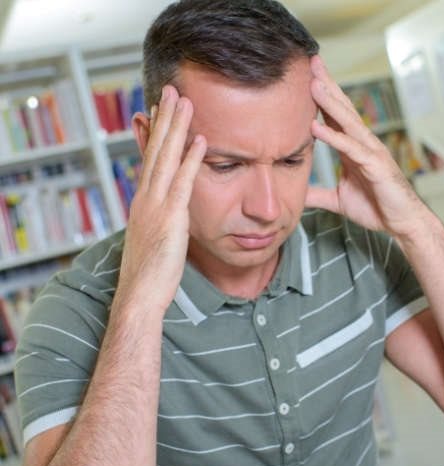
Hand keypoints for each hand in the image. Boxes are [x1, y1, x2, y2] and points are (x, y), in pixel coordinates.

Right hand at [117, 85, 206, 313]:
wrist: (140, 294)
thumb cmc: (150, 273)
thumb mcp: (154, 240)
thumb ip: (162, 220)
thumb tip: (171, 213)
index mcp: (143, 202)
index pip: (150, 159)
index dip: (155, 133)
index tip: (160, 110)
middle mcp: (146, 198)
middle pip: (156, 151)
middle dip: (164, 119)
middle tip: (172, 91)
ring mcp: (156, 206)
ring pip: (166, 159)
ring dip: (177, 129)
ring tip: (185, 101)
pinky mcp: (170, 218)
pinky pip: (183, 183)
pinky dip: (192, 160)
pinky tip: (201, 140)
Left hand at [306, 56, 425, 238]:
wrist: (401, 223)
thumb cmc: (375, 207)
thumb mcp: (337, 200)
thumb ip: (317, 194)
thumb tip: (296, 193)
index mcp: (352, 148)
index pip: (335, 117)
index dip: (322, 97)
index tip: (306, 76)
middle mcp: (362, 144)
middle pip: (342, 109)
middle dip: (326, 85)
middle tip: (311, 62)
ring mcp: (370, 152)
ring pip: (347, 122)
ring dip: (329, 103)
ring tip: (312, 84)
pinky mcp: (375, 165)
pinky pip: (351, 149)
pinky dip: (334, 138)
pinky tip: (316, 128)